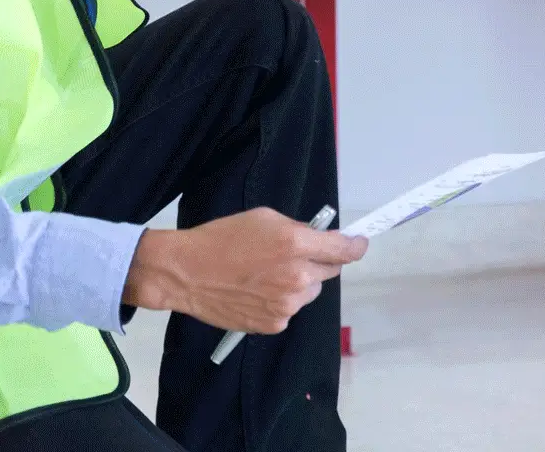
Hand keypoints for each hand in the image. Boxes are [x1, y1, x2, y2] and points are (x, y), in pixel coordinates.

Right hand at [123, 207, 367, 333]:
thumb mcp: (265, 219)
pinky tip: (257, 292)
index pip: (345, 250)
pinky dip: (281, 301)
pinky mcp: (275, 323)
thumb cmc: (222, 239)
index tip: (359, 244)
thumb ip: (299, 230)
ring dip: (299, 283)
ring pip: (310, 292)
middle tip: (292, 257)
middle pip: (330, 271)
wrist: (185, 273)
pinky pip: (291, 309)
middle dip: (319, 262)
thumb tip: (321, 238)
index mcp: (297, 245)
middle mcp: (298, 277)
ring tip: (266, 276)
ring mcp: (287, 304)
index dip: (356, 246)